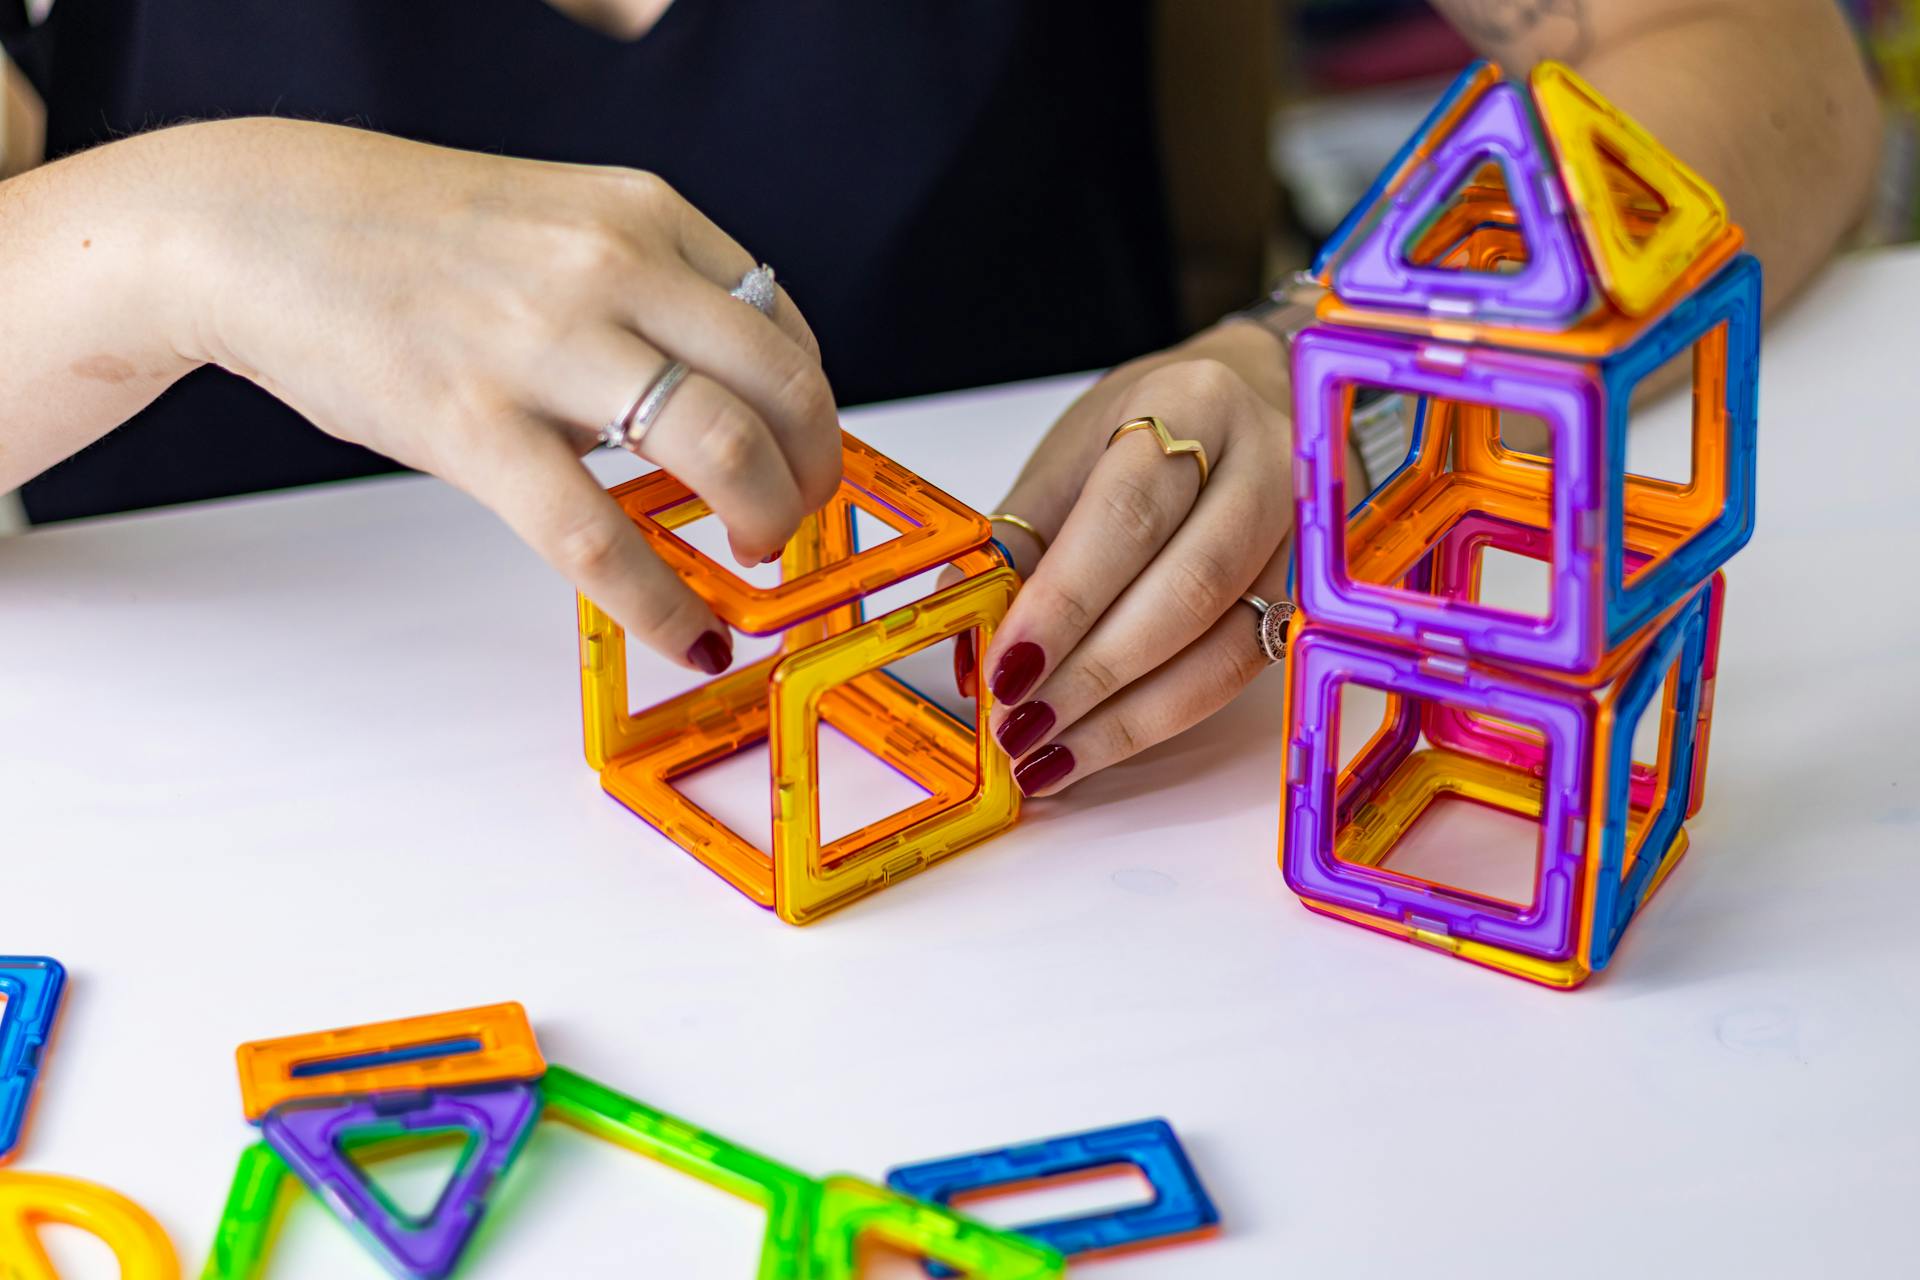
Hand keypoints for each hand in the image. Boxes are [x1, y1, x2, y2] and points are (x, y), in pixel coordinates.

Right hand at [173, 119, 840, 672]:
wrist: (261, 226)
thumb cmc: (412, 238)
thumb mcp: (562, 223)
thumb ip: (651, 292)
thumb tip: (732, 399)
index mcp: (643, 215)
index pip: (785, 323)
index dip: (812, 409)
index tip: (804, 454)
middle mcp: (612, 267)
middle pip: (783, 386)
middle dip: (812, 472)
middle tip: (793, 516)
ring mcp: (544, 345)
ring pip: (721, 450)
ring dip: (766, 523)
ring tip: (752, 555)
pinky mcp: (475, 426)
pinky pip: (599, 539)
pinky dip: (663, 604)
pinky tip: (691, 635)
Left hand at [960, 321, 1295, 795]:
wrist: (1248, 399)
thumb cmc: (1146, 430)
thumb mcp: (1067, 462)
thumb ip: (1017, 546)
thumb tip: (967, 636)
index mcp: (1196, 405)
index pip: (1129, 512)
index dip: (1066, 601)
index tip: (1006, 667)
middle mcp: (1268, 466)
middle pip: (1188, 587)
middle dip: (1094, 672)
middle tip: (1018, 725)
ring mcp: (1304, 538)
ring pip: (1222, 646)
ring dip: (1125, 717)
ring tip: (1046, 753)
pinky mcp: (1308, 600)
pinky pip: (1236, 675)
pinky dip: (1158, 719)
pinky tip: (1095, 745)